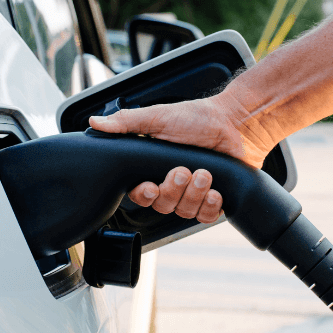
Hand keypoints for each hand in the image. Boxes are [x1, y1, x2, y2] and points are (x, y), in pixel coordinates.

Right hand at [88, 94, 270, 222]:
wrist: (236, 122)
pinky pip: (206, 216)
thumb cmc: (197, 117)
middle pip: (162, 205)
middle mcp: (172, 184)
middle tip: (184, 171)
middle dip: (173, 190)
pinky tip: (216, 191)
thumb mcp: (158, 116)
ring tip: (205, 173)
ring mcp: (193, 193)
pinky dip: (211, 206)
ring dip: (194, 195)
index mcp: (154, 168)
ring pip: (184, 212)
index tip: (150, 186)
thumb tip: (96, 122)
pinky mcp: (214, 199)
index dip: (143, 195)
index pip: (140, 194)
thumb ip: (126, 122)